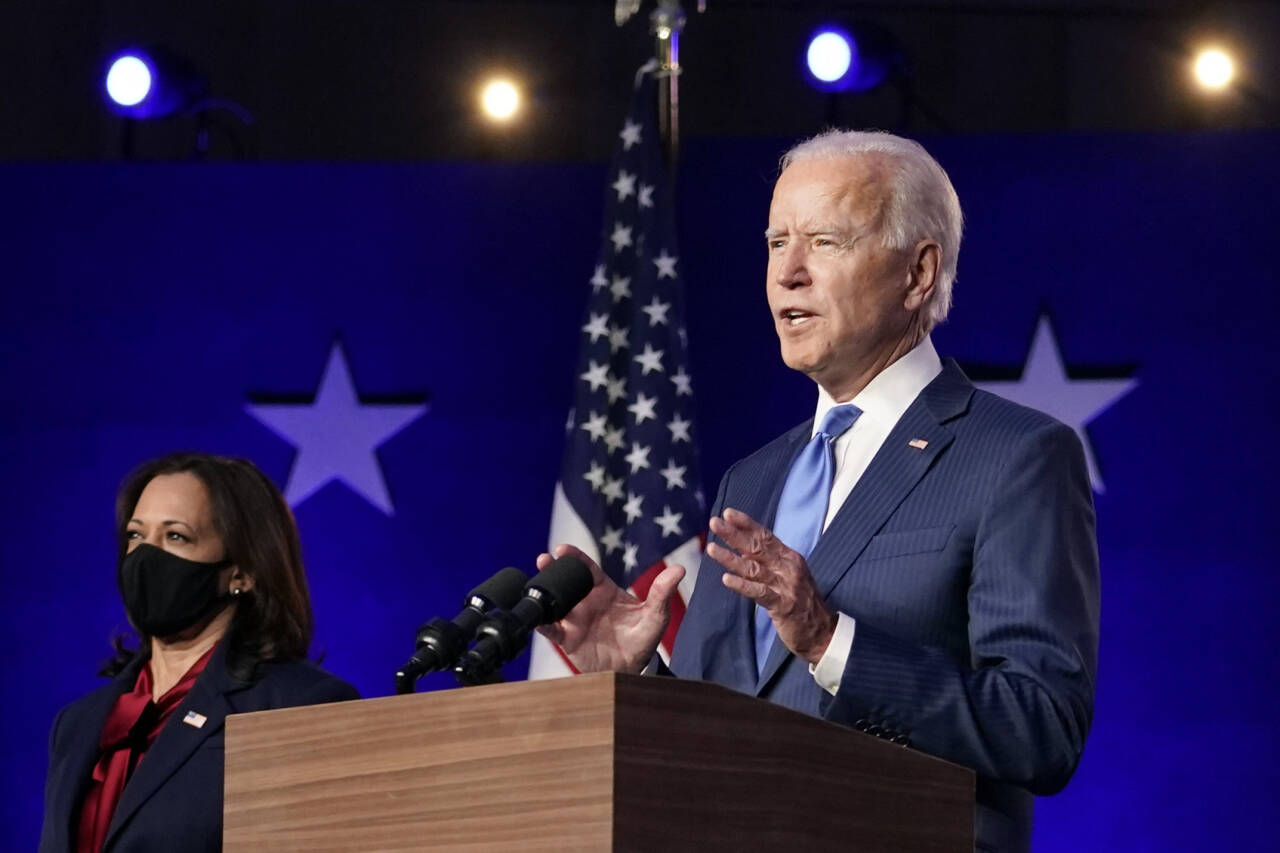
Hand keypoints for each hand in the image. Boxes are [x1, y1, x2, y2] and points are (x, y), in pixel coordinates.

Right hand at [534, 544, 685, 673]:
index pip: (587, 568)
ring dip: (542, 590)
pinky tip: (535, 617)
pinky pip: (551, 629)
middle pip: (565, 580)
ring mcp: (575, 619)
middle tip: (544, 559)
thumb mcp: (655, 616)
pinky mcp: (567, 639)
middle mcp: (586, 601)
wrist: (633, 670)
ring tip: (535, 582)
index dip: (575, 557)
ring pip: (554, 601)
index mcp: (604, 590)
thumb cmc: (643, 640)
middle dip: (552, 568)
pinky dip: (541, 622)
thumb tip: (680, 569)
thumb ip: (662, 593)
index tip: (563, 549)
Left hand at [709, 507, 836, 664]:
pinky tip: (727, 579)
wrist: (823, 631)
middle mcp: (788, 567)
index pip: (765, 536)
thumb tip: (742, 548)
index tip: (728, 512)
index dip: (746, 524)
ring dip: (731, 558)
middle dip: (734, 534)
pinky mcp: (783, 605)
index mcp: (789, 557)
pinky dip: (742, 585)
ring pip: (754, 568)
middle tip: (715, 522)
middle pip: (757, 547)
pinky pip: (759, 593)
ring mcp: (786, 585)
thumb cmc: (802, 601)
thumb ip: (768, 561)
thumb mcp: (788, 574)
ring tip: (712, 548)